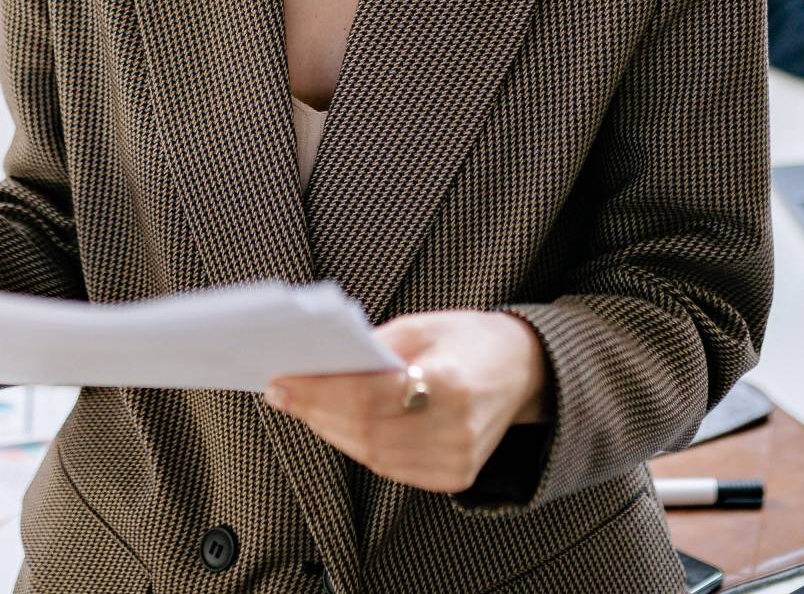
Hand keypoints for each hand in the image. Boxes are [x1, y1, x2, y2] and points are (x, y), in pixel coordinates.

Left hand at [264, 310, 546, 494]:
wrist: (523, 370)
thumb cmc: (469, 340)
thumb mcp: (423, 325)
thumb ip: (374, 348)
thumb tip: (317, 366)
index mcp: (451, 383)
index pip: (368, 397)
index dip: (319, 393)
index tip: (281, 381)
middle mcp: (456, 430)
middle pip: (365, 432)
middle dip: (315, 412)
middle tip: (281, 393)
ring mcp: (457, 461)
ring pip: (372, 456)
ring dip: (329, 430)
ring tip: (300, 406)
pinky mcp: (454, 477)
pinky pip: (391, 467)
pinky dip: (357, 446)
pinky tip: (334, 425)